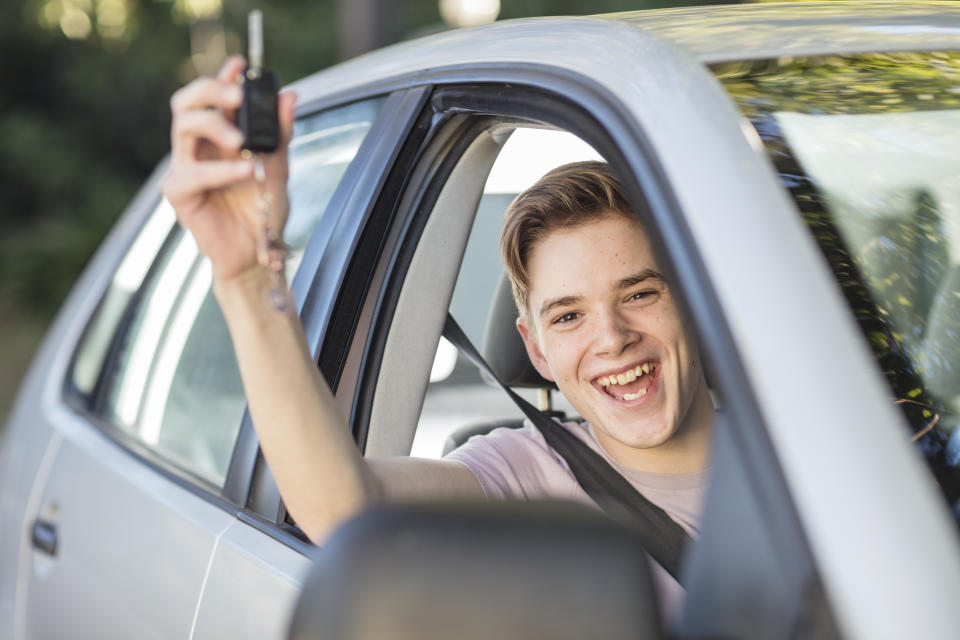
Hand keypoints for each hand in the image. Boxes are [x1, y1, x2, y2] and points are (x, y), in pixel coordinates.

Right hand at [162, 56, 296, 283]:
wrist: (257, 253)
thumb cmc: (262, 210)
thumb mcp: (279, 167)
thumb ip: (281, 133)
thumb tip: (290, 96)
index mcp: (218, 136)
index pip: (212, 97)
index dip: (223, 76)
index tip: (242, 65)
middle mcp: (198, 147)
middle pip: (186, 103)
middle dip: (210, 91)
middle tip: (237, 96)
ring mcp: (185, 168)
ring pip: (182, 128)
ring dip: (213, 125)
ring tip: (241, 140)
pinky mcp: (179, 194)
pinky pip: (191, 173)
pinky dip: (219, 170)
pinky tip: (243, 171)